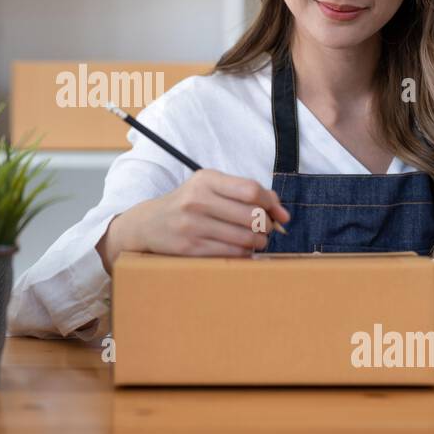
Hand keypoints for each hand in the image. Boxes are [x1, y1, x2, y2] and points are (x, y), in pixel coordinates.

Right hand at [98, 169, 290, 268]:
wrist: (150, 224)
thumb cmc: (189, 203)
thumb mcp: (211, 187)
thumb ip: (246, 192)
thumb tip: (283, 213)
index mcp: (206, 180)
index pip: (251, 191)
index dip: (272, 204)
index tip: (281, 215)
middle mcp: (197, 200)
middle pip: (252, 216)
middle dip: (268, 226)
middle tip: (267, 230)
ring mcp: (192, 225)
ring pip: (245, 238)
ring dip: (259, 242)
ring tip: (257, 241)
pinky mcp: (190, 248)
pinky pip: (232, 254)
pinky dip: (245, 254)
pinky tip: (242, 250)